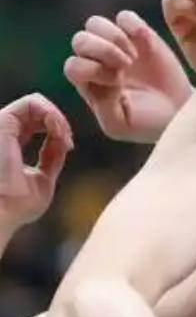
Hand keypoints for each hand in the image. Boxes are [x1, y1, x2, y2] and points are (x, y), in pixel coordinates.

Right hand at [0, 93, 72, 232]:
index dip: (57, 130)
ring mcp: (1, 126)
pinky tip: (57, 130)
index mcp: (8, 145)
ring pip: (35, 103)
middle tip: (68, 141)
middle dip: (59, 121)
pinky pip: (31, 103)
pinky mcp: (2, 121)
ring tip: (64, 136)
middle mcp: (2, 133)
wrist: (0, 214)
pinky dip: (51, 113)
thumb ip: (51, 157)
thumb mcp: (42, 179)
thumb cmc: (16, 206)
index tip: (68, 146)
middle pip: (36, 111)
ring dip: (58, 117)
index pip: (34, 123)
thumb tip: (63, 141)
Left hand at [65, 11, 193, 142]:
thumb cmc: (147, 121)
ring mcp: (117, 45)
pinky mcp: (140, 35)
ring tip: (134, 56)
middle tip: (126, 65)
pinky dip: (133, 25)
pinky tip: (146, 45)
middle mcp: (96, 61)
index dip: (93, 71)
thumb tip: (107, 79)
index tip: (118, 84)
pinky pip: (124, 16)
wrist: (178, 110)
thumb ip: (104, 106)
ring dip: (114, 37)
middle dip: (102, 50)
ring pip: (94, 23)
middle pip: (80, 39)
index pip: (73, 65)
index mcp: (88, 83)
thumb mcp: (120, 124)